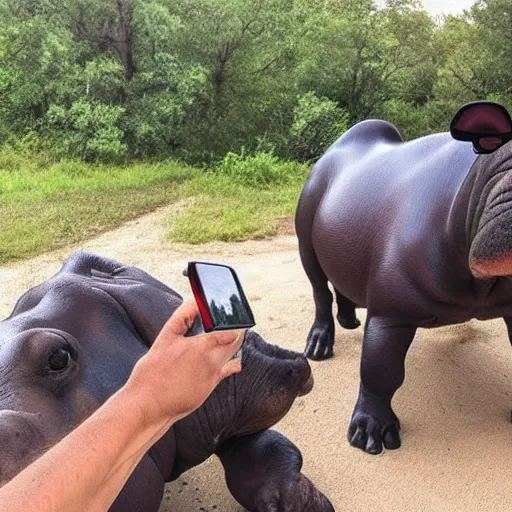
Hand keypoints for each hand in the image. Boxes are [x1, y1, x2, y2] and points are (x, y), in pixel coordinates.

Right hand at [127, 301, 243, 427]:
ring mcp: (213, 376)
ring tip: (230, 336)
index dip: (234, 321)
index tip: (234, 314)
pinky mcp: (210, 388)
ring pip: (233, 356)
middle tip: (235, 322)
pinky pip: (226, 371)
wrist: (149, 404)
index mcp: (203, 346)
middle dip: (237, 331)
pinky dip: (230, 363)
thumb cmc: (153, 371)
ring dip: (233, 346)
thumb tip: (195, 302)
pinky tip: (229, 358)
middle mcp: (213, 362)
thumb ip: (182, 317)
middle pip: (236, 343)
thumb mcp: (165, 338)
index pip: (231, 330)